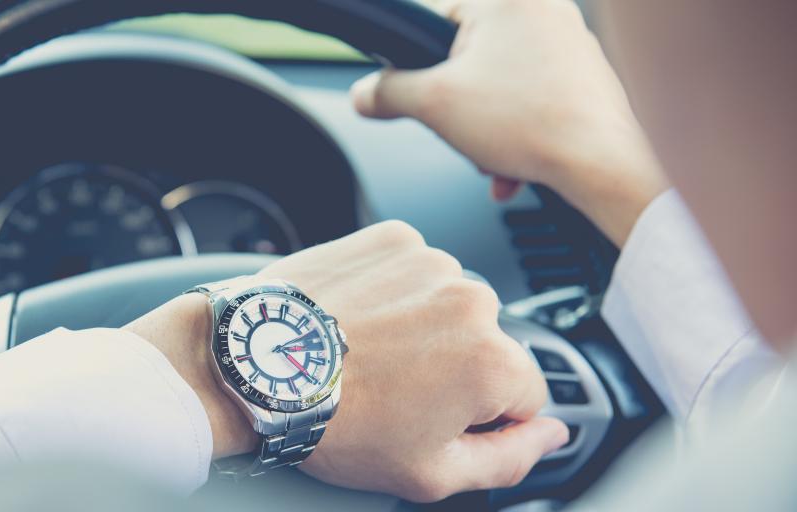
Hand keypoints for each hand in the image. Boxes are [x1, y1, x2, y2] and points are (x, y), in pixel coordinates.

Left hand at [128, 222, 566, 501]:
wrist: (254, 365)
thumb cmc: (333, 421)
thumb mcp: (430, 473)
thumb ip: (509, 458)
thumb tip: (551, 434)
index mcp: (493, 362)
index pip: (524, 394)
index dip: (480, 415)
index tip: (432, 416)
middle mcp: (472, 299)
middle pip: (486, 343)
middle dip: (452, 366)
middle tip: (392, 388)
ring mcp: (431, 261)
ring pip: (449, 302)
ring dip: (422, 324)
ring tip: (368, 351)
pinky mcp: (393, 237)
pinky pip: (413, 269)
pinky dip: (393, 289)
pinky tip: (358, 318)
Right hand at [351, 0, 667, 245]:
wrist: (603, 163)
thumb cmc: (532, 123)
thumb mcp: (433, 105)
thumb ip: (387, 92)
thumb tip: (364, 93)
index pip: (437, 19)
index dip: (421, 64)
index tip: (421, 91)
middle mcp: (544, 10)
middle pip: (470, 58)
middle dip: (459, 105)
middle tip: (460, 128)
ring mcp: (572, 43)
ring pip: (503, 85)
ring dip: (486, 127)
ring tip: (493, 155)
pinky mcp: (587, 77)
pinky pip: (534, 100)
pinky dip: (518, 133)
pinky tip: (515, 165)